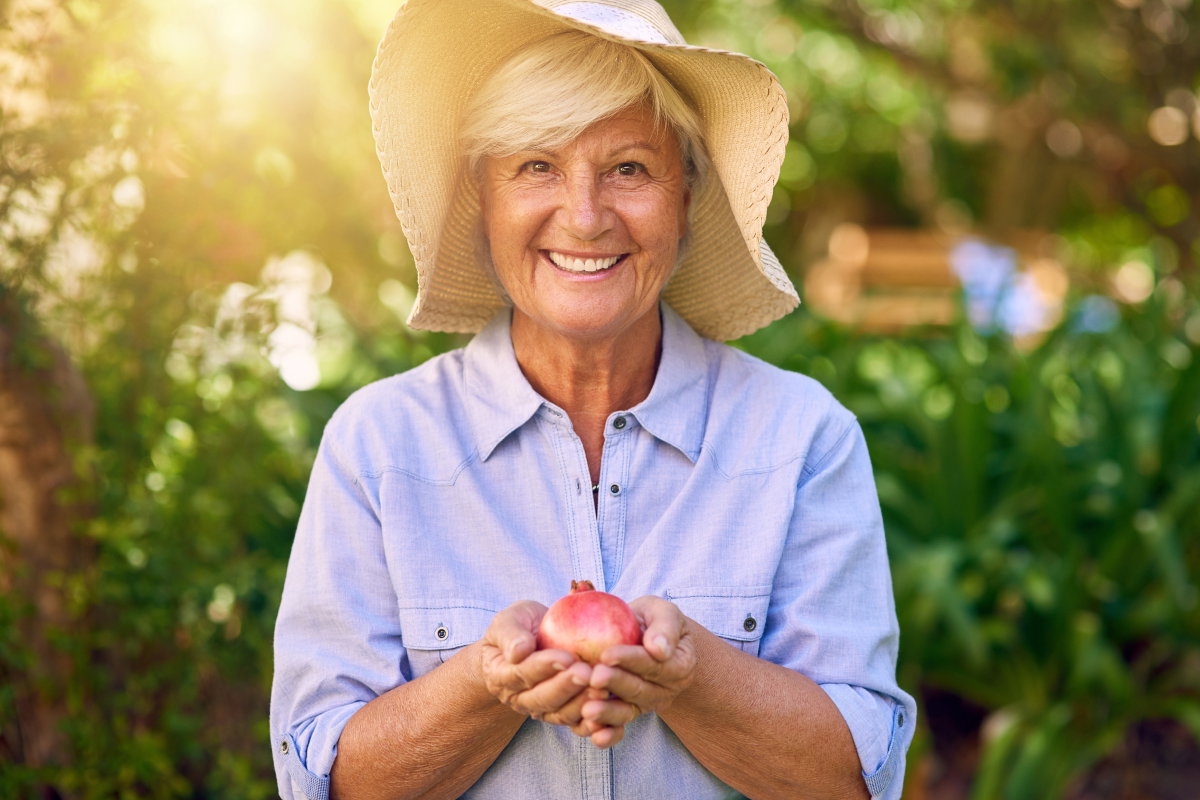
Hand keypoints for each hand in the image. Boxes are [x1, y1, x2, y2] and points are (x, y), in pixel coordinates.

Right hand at [479, 600, 593, 728]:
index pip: (521, 674)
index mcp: (500, 676)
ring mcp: (541, 710)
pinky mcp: (562, 715)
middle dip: (566, 687)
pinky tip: (611, 709)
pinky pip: (577, 724)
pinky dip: (593, 723)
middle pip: (542, 699)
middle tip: (587, 673)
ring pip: (561, 714)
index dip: (544, 667)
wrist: (531, 643)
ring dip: (581, 703)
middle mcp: (519, 699)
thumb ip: (510, 634)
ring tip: (602, 688)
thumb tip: (519, 651)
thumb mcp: (509, 620)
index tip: (566, 657)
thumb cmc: (520, 627)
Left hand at [579, 596, 696, 745]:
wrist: (644, 636)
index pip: (655, 664)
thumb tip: (659, 649)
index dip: (632, 660)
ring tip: (588, 710)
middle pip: (640, 689)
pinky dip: (607, 731)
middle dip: (616, 684)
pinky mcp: (630, 712)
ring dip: (608, 712)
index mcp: (681, 664)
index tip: (607, 654)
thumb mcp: (663, 612)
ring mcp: (649, 703)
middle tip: (594, 677)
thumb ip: (664, 626)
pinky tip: (592, 733)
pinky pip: (619, 724)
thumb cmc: (652, 620)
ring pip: (629, 710)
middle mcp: (668, 689)